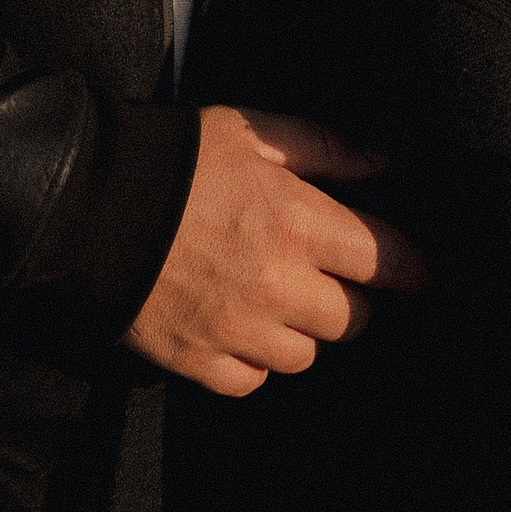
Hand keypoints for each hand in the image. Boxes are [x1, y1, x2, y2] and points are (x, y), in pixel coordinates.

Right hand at [124, 106, 427, 396]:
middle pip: (351, 319)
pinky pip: (252, 380)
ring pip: (305, 355)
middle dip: (349, 297)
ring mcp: (237, 329)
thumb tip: (383, 163)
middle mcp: (276, 284)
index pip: (385, 261)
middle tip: (330, 274)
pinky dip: (254, 360)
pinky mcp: (197, 360)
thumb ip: (324, 147)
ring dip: (303, 330)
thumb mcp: (254, 131)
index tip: (421, 274)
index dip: (412, 269)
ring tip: (280, 297)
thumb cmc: (177, 160)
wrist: (89, 206)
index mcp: (298, 221)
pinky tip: (242, 327)